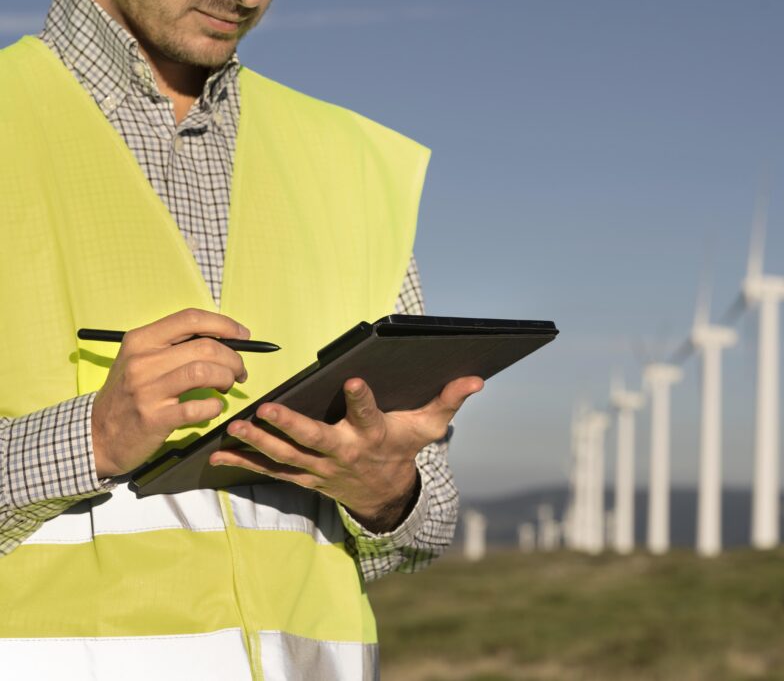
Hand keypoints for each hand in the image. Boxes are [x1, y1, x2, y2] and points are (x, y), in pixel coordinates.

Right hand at [91, 308, 250, 478]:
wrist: (97, 435)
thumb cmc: (128, 394)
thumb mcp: (141, 361)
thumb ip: (175, 347)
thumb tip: (226, 339)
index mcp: (140, 340)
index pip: (190, 319)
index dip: (224, 324)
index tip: (243, 336)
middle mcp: (142, 361)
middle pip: (205, 347)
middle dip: (233, 358)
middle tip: (238, 371)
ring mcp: (147, 390)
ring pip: (205, 372)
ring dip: (227, 378)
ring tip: (226, 386)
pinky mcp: (155, 418)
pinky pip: (199, 406)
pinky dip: (215, 406)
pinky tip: (213, 407)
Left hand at [209, 375, 482, 530]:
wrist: (386, 494)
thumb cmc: (404, 448)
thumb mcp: (430, 426)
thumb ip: (449, 399)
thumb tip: (477, 378)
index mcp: (375, 435)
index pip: (369, 414)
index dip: (364, 399)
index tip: (355, 380)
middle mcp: (345, 453)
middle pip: (315, 439)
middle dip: (290, 426)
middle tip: (266, 411)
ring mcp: (321, 469)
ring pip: (286, 457)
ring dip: (258, 444)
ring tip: (233, 428)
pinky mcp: (304, 477)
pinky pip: (271, 472)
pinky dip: (244, 465)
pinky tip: (217, 455)